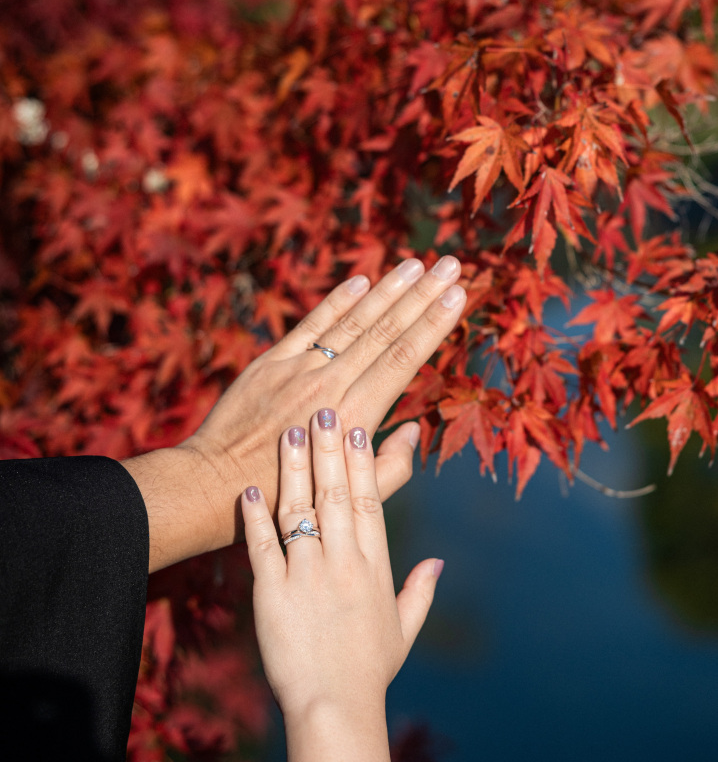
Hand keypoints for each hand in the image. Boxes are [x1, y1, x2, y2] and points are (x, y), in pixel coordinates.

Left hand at [124, 257, 465, 569]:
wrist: (215, 484)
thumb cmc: (287, 497)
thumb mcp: (350, 498)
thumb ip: (392, 466)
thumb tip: (415, 428)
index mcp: (354, 418)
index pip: (404, 359)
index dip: (433, 324)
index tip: (458, 295)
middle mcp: (330, 387)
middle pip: (385, 331)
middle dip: (422, 295)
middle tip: (452, 265)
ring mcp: (299, 370)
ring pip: (352, 322)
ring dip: (388, 289)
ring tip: (417, 263)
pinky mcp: (270, 363)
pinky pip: (311, 326)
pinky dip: (336, 301)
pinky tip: (362, 280)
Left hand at [242, 407, 442, 761]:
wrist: (334, 710)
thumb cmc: (369, 672)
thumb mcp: (403, 630)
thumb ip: (420, 591)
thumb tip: (438, 562)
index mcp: (375, 568)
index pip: (369, 502)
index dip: (362, 461)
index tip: (356, 427)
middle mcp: (343, 564)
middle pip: (335, 495)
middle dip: (328, 449)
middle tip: (321, 410)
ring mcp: (306, 577)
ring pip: (300, 511)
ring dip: (294, 470)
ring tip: (288, 432)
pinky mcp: (272, 596)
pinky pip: (262, 547)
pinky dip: (255, 517)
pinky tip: (250, 488)